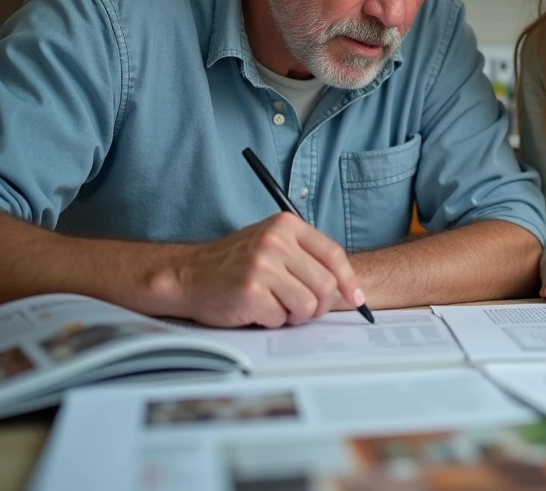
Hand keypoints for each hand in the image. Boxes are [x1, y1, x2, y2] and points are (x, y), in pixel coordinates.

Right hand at [170, 212, 365, 327]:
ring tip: (276, 306)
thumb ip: (306, 256)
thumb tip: (347, 285)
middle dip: (319, 304)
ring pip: (307, 305)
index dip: (349, 280)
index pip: (333, 254)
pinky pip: (281, 318)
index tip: (356, 298)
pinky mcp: (250, 292)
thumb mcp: (273, 243)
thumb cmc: (236, 263)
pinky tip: (256, 309)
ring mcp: (262, 266)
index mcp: (286, 225)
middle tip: (302, 307)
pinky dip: (272, 320)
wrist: (188, 274)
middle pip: (325, 284)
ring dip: (295, 314)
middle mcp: (275, 242)